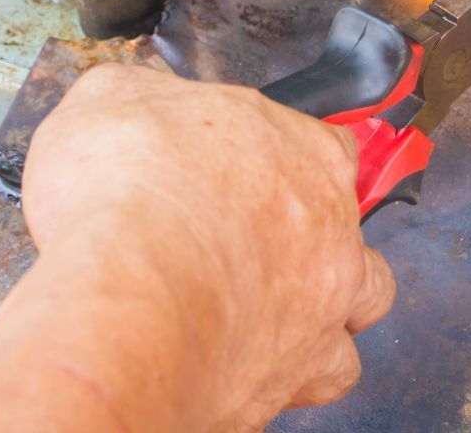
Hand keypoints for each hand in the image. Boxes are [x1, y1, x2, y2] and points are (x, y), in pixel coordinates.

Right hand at [0, 63, 394, 432]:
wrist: (128, 296)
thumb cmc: (126, 193)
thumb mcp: (108, 99)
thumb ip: (140, 95)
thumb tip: (135, 101)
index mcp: (302, 149)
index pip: (322, 143)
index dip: (280, 158)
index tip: (239, 172)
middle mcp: (331, 225)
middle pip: (347, 224)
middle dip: (307, 234)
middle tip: (241, 244)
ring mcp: (325, 302)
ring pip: (362, 302)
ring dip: (326, 303)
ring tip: (266, 306)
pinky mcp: (299, 372)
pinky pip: (323, 375)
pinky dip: (294, 368)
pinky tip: (248, 357)